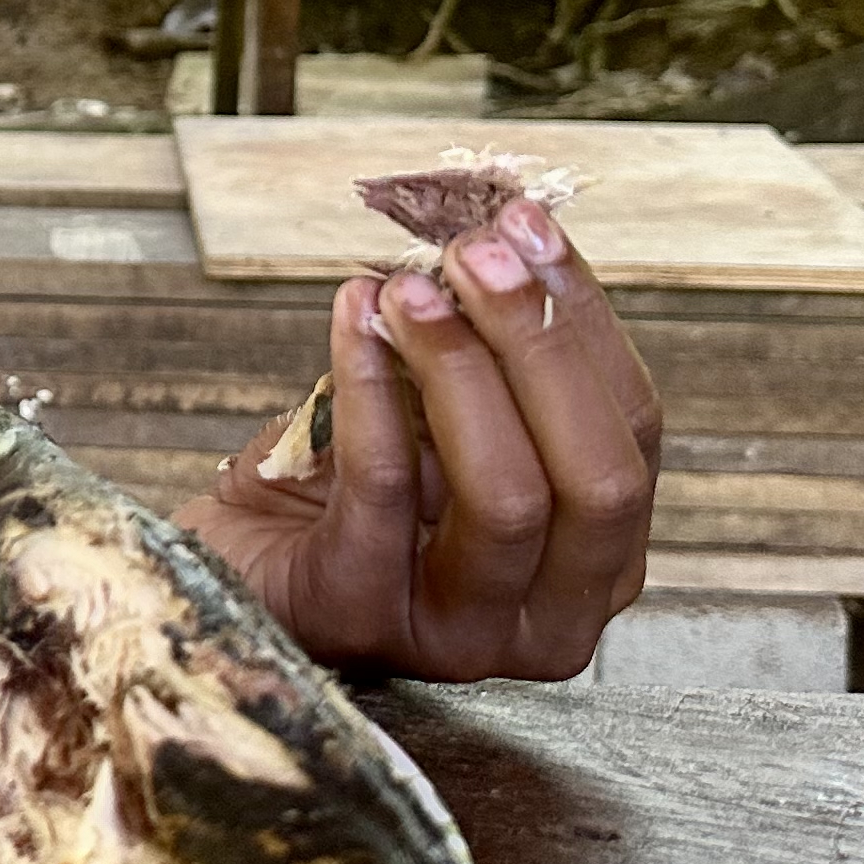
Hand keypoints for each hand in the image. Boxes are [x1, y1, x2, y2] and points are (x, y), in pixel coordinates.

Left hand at [171, 196, 662, 681]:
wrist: (231, 570)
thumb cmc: (344, 495)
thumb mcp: (437, 422)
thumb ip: (488, 353)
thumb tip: (505, 236)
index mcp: (596, 562)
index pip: (632, 432)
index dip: (584, 320)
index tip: (527, 226)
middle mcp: (552, 619)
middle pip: (597, 477)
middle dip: (541, 346)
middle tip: (476, 254)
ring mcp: (463, 637)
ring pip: (508, 496)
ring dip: (461, 366)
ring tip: (407, 287)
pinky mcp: (363, 620)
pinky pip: (383, 492)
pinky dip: (371, 390)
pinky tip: (353, 318)